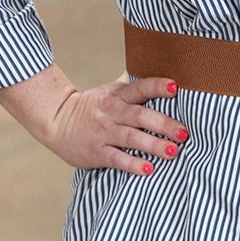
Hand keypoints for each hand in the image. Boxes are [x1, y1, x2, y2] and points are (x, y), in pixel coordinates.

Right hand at [0, 64, 186, 177]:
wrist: (55, 121)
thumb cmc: (93, 106)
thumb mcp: (112, 91)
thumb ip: (136, 85)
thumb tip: (165, 70)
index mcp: (118, 95)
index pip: (140, 87)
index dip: (157, 86)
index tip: (175, 87)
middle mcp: (112, 112)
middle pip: (140, 116)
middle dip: (164, 124)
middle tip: (184, 133)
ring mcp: (104, 132)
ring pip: (131, 138)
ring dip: (153, 145)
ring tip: (173, 152)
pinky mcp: (96, 152)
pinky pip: (116, 158)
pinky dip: (133, 164)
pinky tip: (148, 169)